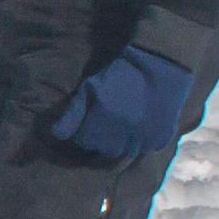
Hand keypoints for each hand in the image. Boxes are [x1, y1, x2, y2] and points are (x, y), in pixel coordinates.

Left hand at [51, 45, 193, 159]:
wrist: (159, 66)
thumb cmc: (118, 75)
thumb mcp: (90, 88)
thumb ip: (72, 115)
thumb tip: (56, 136)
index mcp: (104, 121)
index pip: (84, 141)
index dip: (85, 130)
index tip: (91, 119)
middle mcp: (124, 133)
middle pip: (105, 150)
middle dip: (102, 138)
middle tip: (109, 120)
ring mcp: (145, 138)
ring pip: (126, 152)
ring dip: (122, 141)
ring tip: (125, 121)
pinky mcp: (162, 138)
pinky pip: (147, 149)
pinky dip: (142, 141)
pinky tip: (141, 124)